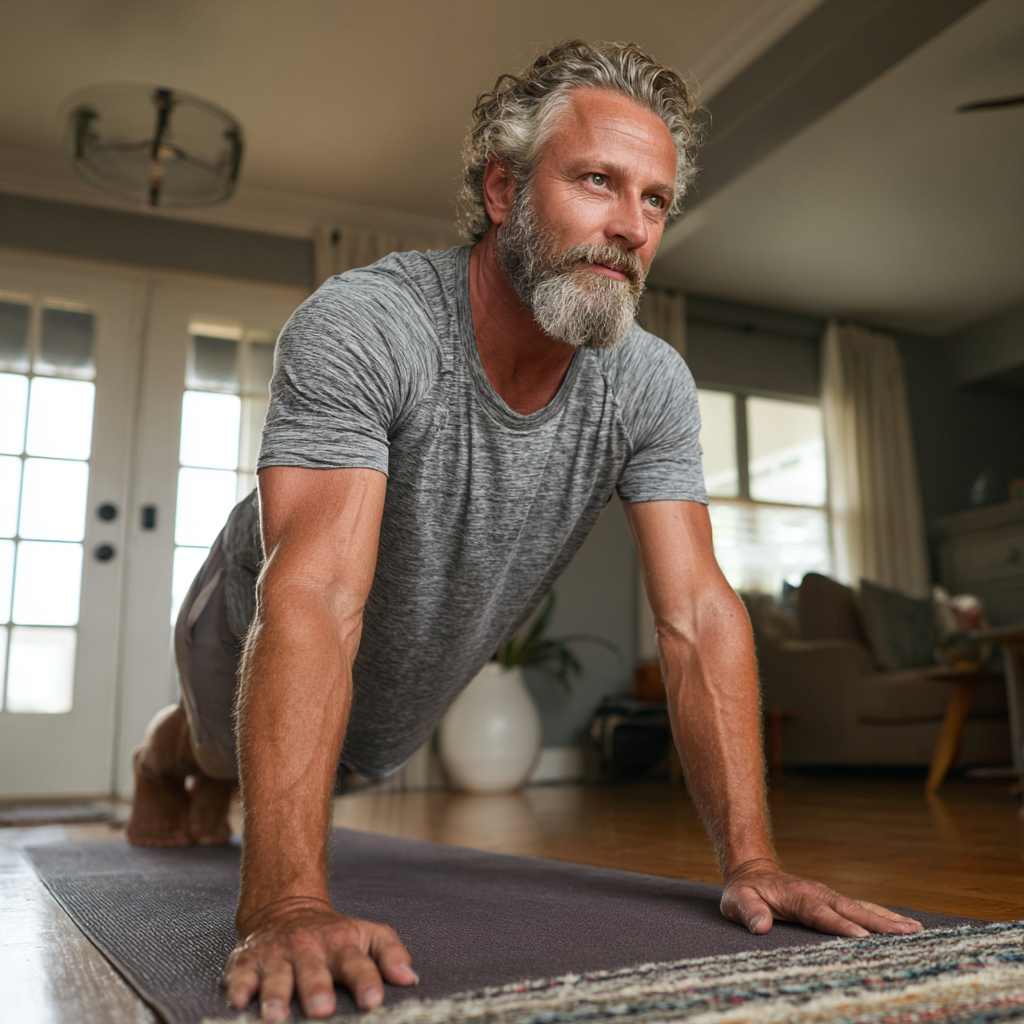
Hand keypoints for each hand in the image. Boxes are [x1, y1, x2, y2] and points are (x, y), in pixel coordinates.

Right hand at [224, 899, 417, 1019]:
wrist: (286, 909)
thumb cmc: (334, 935)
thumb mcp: (367, 935)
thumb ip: (391, 953)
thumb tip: (409, 978)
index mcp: (341, 945)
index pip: (357, 963)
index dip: (366, 981)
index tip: (373, 1001)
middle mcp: (308, 949)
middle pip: (313, 971)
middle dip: (316, 990)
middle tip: (322, 1009)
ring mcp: (277, 955)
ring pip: (276, 976)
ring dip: (276, 995)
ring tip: (276, 1015)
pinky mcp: (247, 962)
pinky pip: (240, 975)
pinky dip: (238, 987)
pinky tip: (239, 1000)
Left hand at [720, 858, 922, 937]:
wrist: (752, 871)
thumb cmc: (744, 890)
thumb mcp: (736, 899)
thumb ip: (748, 910)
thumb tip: (760, 925)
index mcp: (797, 894)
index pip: (821, 913)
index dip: (840, 925)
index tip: (862, 938)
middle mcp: (818, 893)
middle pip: (851, 909)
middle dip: (878, 922)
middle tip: (907, 933)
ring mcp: (828, 896)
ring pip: (861, 907)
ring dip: (887, 918)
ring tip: (915, 930)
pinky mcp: (833, 901)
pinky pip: (860, 909)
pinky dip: (881, 917)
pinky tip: (901, 926)